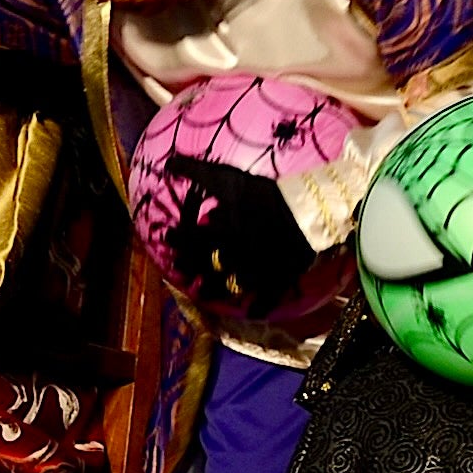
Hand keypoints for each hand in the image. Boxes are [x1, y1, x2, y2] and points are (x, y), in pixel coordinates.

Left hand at [157, 154, 312, 312]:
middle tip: (179, 269)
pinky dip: (260, 306)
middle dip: (191, 268)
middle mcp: (234, 255)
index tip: (167, 237)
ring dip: (216, 291)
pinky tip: (252, 312)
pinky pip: (267, 298)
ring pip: (231, 286)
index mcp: (221, 233)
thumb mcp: (227, 178)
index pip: (192, 240)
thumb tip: (169, 160)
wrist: (305, 209)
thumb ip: (196, 171)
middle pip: (207, 266)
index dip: (177, 240)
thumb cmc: (264, 193)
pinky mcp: (277, 279)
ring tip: (205, 293)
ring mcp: (255, 270)